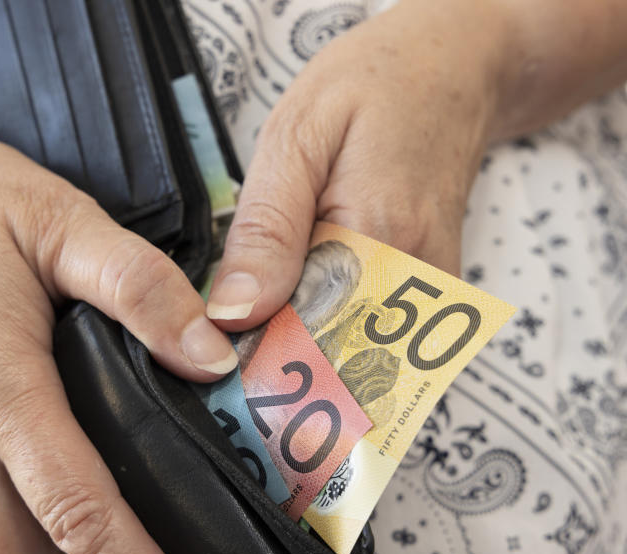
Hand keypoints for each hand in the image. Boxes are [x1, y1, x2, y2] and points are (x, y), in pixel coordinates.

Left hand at [206, 0, 505, 328]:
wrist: (450, 73)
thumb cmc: (373, 90)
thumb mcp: (296, 137)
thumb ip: (266, 230)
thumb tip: (233, 315)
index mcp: (378, 243)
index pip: (300, 341)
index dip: (250, 352)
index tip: (220, 345)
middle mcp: (416, 285)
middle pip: (328, 361)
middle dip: (276, 354)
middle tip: (248, 313)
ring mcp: (432, 297)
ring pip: (351, 357)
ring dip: (303, 341)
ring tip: (285, 287)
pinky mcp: (433, 298)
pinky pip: (371, 338)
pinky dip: (331, 324)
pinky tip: (314, 287)